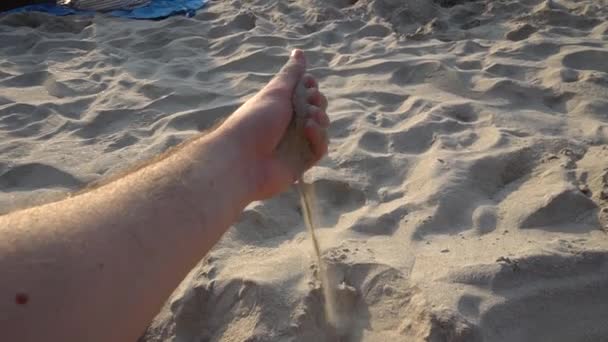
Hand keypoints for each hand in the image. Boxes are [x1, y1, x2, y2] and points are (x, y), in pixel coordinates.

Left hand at [218, 49, 329, 199]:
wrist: (243, 159)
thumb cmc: (256, 121)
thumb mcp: (276, 92)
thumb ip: (291, 74)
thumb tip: (299, 51)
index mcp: (281, 106)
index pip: (306, 93)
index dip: (311, 87)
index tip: (308, 83)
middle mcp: (289, 124)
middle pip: (317, 109)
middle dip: (318, 102)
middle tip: (310, 101)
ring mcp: (296, 144)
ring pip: (321, 129)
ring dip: (320, 119)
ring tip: (310, 118)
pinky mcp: (302, 163)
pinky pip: (320, 148)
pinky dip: (319, 138)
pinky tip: (309, 131)